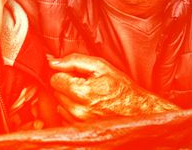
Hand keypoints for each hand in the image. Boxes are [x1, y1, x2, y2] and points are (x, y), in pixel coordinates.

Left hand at [48, 54, 177, 122]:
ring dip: (70, 100)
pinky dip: (73, 112)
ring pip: (60, 105)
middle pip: (56, 92)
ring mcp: (78, 122)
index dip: (66, 75)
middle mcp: (78, 110)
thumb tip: (53, 62)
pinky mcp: (80, 130)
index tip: (77, 76)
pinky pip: (65, 118)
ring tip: (88, 97)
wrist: (138, 112)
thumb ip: (74, 61)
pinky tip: (87, 108)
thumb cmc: (122, 89)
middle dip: (68, 87)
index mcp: (81, 92)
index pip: (55, 79)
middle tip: (86, 86)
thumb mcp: (101, 67)